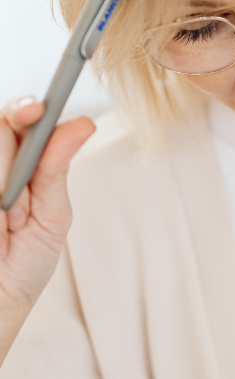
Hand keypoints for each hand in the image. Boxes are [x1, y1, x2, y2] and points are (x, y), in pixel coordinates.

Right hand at [0, 97, 94, 365]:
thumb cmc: (20, 268)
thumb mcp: (49, 217)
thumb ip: (56, 170)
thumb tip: (82, 125)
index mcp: (14, 167)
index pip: (16, 123)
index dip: (25, 112)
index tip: (37, 110)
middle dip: (9, 152)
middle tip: (19, 199)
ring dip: (3, 185)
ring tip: (7, 225)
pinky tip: (0, 226)